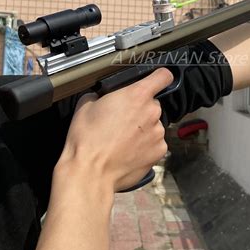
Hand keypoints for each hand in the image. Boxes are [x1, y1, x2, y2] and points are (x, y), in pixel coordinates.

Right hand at [56, 68, 172, 191]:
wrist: (90, 173)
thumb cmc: (86, 138)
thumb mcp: (86, 105)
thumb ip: (101, 95)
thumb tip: (101, 97)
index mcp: (137, 95)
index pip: (163, 76)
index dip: (159, 78)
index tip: (155, 82)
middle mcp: (153, 111)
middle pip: (153, 104)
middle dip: (141, 110)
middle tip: (123, 121)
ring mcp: (158, 132)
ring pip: (154, 125)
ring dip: (144, 129)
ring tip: (123, 140)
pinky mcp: (160, 151)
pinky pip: (156, 143)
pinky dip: (146, 146)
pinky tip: (130, 152)